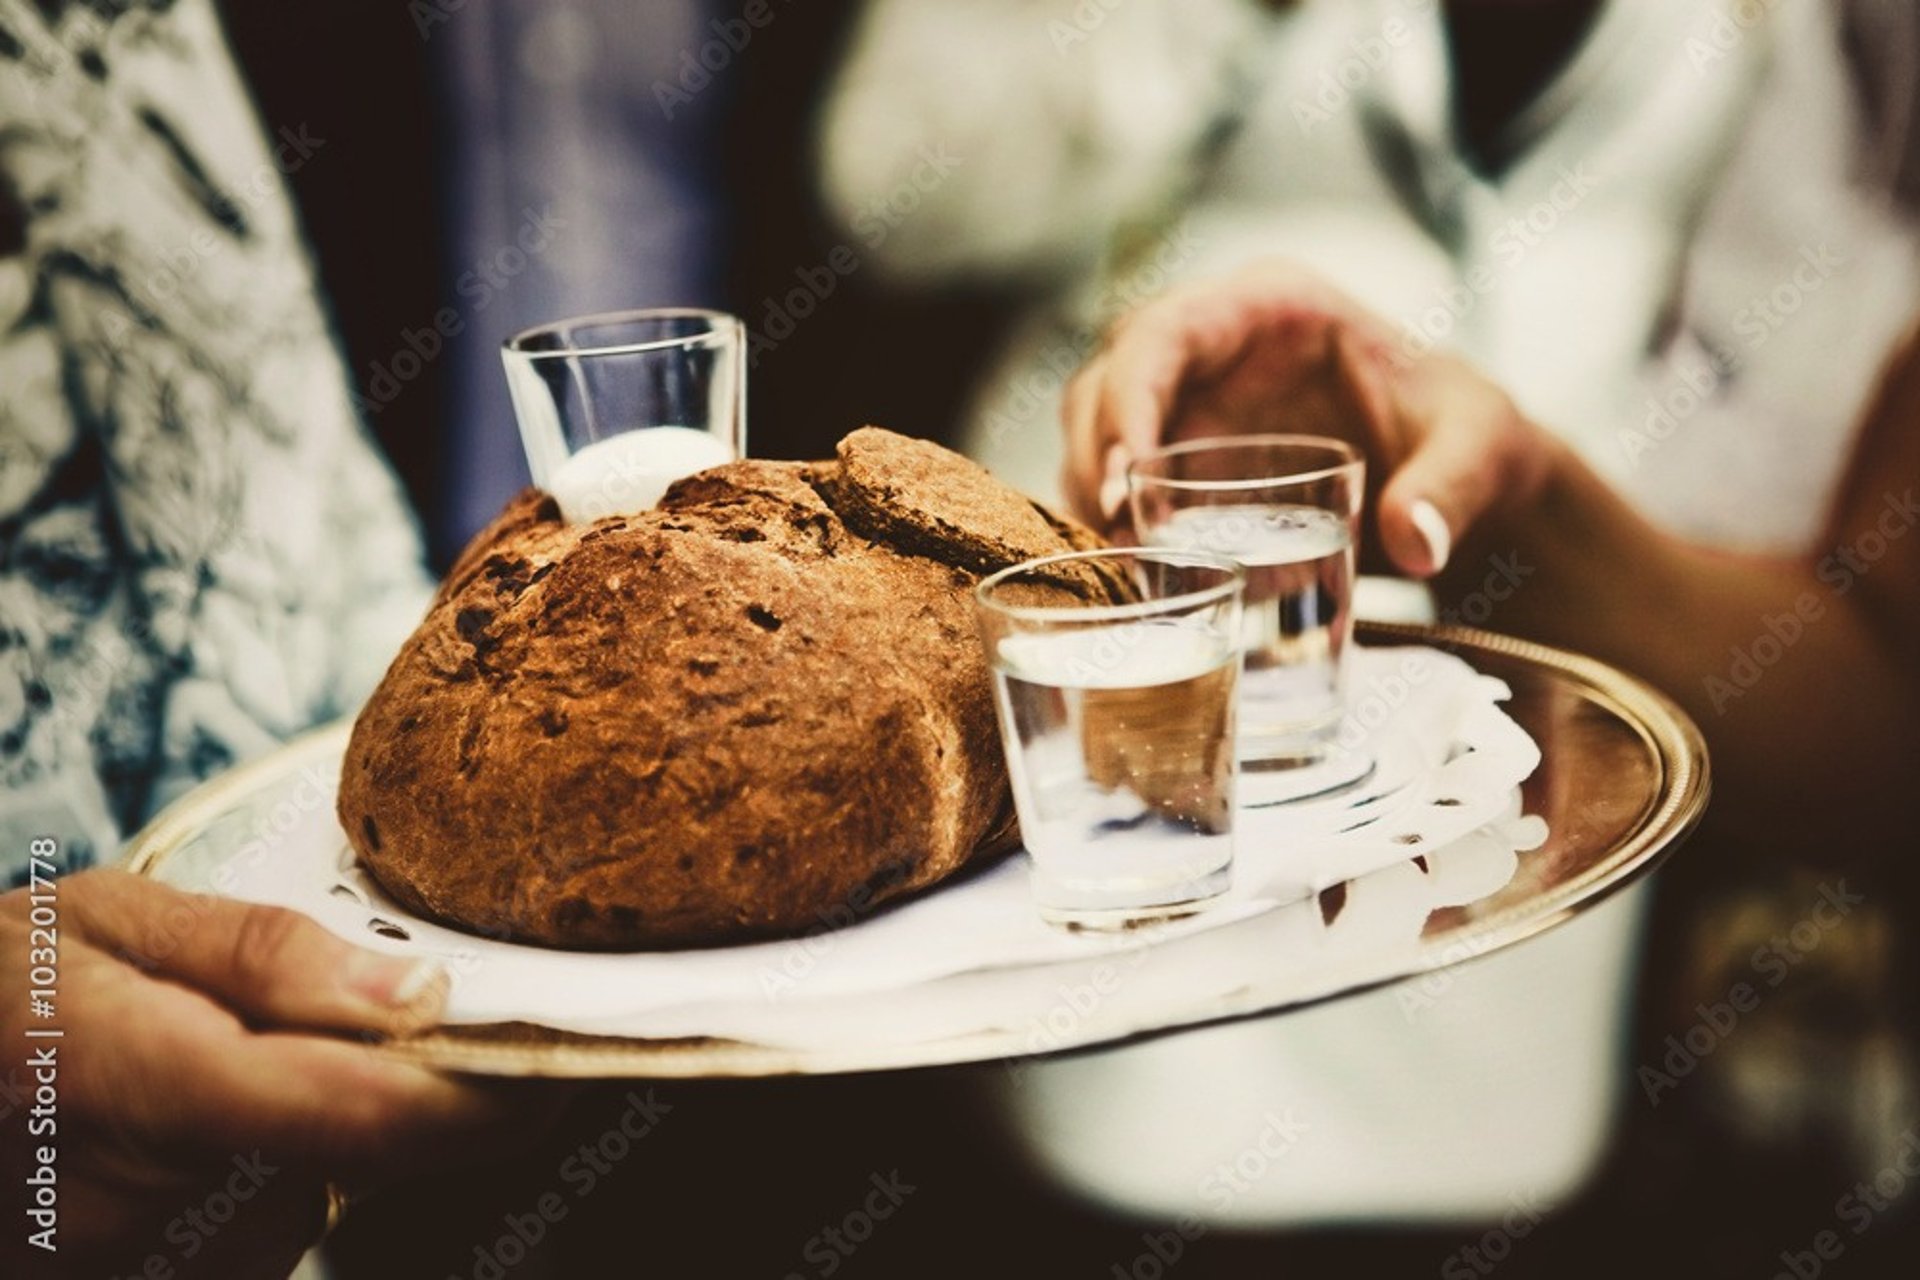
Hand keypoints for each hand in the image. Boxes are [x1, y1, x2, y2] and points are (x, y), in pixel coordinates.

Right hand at [2, 869, 561, 1278]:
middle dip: (387, 1090)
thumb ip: (262, 954)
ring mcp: (143, 1266)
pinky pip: (262, 1234)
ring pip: (313, 1198)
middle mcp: (135, 1203)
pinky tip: (188, 1133)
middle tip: (359, 1013)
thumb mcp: (108, 919)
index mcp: (125, 1075)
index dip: (484, 1100)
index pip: (360, 1116)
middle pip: (352, 1158)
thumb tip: (419, 993)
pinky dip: (259, 1180)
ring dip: (310, 1136)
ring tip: (214, 1063)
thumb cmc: (1, 991)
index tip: (559, 1060)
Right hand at [1060, 258, 1561, 577]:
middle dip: (1095, 457)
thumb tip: (1416, 542)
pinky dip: (1115, 524)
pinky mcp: (1184, 458)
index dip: (1128, 399)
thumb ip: (1453, 486)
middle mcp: (1212, 344)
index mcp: (1269, 306)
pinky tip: (1138, 573)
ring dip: (1095, 495)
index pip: (1163, 333)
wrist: (1460, 476)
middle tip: (1119, 536)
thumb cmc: (1462, 433)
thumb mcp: (1481, 447)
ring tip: (1126, 563)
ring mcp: (1190, 402)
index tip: (1128, 477)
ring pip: (1097, 432)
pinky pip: (1120, 482)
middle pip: (1107, 382)